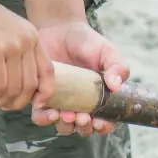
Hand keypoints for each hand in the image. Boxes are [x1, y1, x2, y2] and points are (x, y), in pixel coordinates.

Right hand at [0, 0, 53, 112]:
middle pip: (30, 85)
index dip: (44, 93)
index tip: (33, 104)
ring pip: (14, 89)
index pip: (48, 72)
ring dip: (2, 101)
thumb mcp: (7, 30)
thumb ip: (15, 50)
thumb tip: (15, 83)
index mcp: (32, 36)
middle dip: (17, 102)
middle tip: (2, 104)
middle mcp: (26, 41)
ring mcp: (12, 47)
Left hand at [31, 21, 129, 136]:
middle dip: (84, 127)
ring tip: (66, 114)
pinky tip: (49, 110)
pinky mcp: (41, 97)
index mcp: (99, 99)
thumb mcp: (107, 52)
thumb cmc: (87, 42)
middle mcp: (80, 105)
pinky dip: (44, 118)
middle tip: (83, 117)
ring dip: (65, 125)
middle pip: (83, 128)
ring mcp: (61, 103)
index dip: (103, 127)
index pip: (104, 122)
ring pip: (62, 126)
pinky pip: (40, 116)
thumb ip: (117, 67)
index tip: (101, 122)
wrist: (59, 28)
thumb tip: (116, 86)